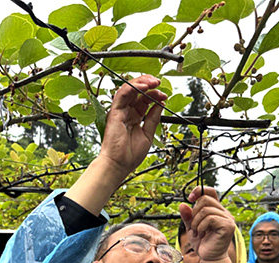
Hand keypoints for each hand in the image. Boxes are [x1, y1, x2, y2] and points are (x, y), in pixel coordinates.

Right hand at [66, 75, 166, 214]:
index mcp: (135, 117)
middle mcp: (127, 112)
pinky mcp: (114, 112)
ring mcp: (120, 111)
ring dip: (142, 82)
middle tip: (159, 83)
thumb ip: (154, 118)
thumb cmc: (130, 155)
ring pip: (129, 89)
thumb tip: (161, 104)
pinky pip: (122, 94)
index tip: (165, 96)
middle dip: (149, 84)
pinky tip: (144, 87)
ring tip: (153, 82)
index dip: (155, 95)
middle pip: (137, 91)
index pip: (145, 99)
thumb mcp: (148, 134)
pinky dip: (133, 87)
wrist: (119, 164)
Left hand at [179, 186, 238, 262]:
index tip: (190, 198)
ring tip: (197, 232)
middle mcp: (224, 212)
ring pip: (206, 209)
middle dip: (194, 213)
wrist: (209, 258)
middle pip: (205, 199)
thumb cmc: (203, 244)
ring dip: (196, 222)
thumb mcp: (191, 227)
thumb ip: (188, 216)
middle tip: (194, 227)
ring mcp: (227, 218)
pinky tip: (202, 234)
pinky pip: (210, 218)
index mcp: (216, 210)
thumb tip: (182, 204)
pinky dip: (201, 226)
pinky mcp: (228, 226)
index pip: (210, 191)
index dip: (199, 190)